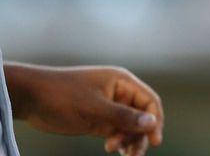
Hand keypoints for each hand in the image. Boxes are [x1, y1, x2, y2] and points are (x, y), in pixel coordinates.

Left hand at [5, 63, 163, 155]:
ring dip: (129, 141)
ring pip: (129, 127)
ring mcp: (108, 108)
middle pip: (141, 116)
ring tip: (122, 154)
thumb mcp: (94, 107)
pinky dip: (118, 142)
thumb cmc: (63, 95)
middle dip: (140, 135)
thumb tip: (152, 122)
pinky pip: (116, 133)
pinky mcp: (97, 121)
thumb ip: (123, 116)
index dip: (155, 119)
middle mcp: (119, 94)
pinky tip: (113, 150)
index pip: (149, 101)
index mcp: (122, 82)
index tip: (155, 140)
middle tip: (135, 155)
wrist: (31, 98)